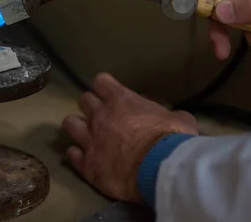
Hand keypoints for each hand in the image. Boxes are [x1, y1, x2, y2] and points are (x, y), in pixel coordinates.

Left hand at [61, 73, 198, 202]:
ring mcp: (90, 140)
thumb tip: (173, 117)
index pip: (101, 81)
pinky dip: (77, 155)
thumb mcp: (180, 119)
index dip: (105, 86)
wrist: (160, 170)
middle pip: (83, 100)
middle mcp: (100, 116)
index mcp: (120, 100)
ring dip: (78, 127)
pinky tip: (85, 158)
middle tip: (102, 116)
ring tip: (87, 135)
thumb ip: (170, 114)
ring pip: (70, 123)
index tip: (110, 93)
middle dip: (91, 106)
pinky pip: (72, 154)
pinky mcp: (87, 164)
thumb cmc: (172, 140)